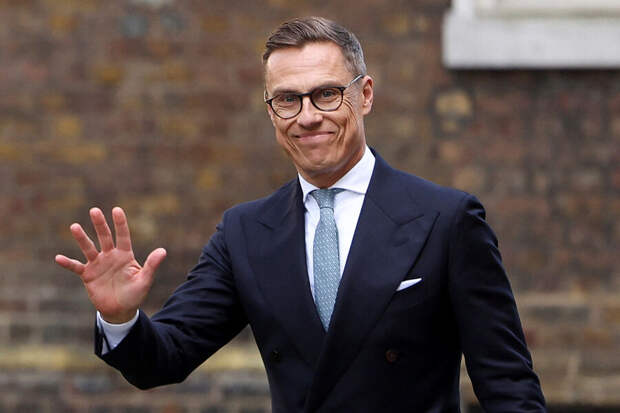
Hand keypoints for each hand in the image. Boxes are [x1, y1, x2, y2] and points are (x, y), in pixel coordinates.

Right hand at [55, 207, 165, 323]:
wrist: (121, 310)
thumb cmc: (135, 294)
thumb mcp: (145, 280)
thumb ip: (152, 265)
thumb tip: (163, 251)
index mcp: (125, 255)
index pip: (123, 236)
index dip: (120, 223)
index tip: (117, 210)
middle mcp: (110, 256)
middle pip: (104, 237)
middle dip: (100, 224)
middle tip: (94, 210)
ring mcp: (98, 264)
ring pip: (89, 248)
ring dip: (82, 238)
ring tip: (75, 226)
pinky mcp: (88, 275)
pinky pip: (76, 267)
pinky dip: (68, 263)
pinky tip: (58, 258)